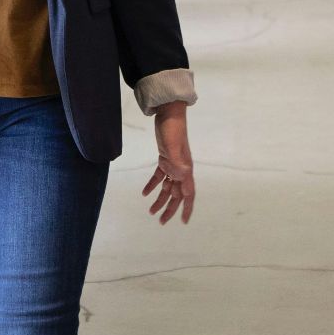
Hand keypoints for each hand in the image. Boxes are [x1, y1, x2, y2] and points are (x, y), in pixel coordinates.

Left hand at [141, 103, 195, 224]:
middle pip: (177, 194)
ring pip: (168, 187)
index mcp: (185, 169)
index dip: (187, 208)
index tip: (183, 222)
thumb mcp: (173, 146)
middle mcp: (181, 169)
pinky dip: (153, 185)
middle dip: (170, 209)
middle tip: (161, 222)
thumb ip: (177, 162)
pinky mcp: (165, 158)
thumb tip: (183, 176)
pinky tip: (144, 192)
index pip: (188, 194)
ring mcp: (174, 164)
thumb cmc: (173, 128)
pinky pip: (160, 176)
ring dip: (160, 199)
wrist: (169, 112)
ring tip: (151, 211)